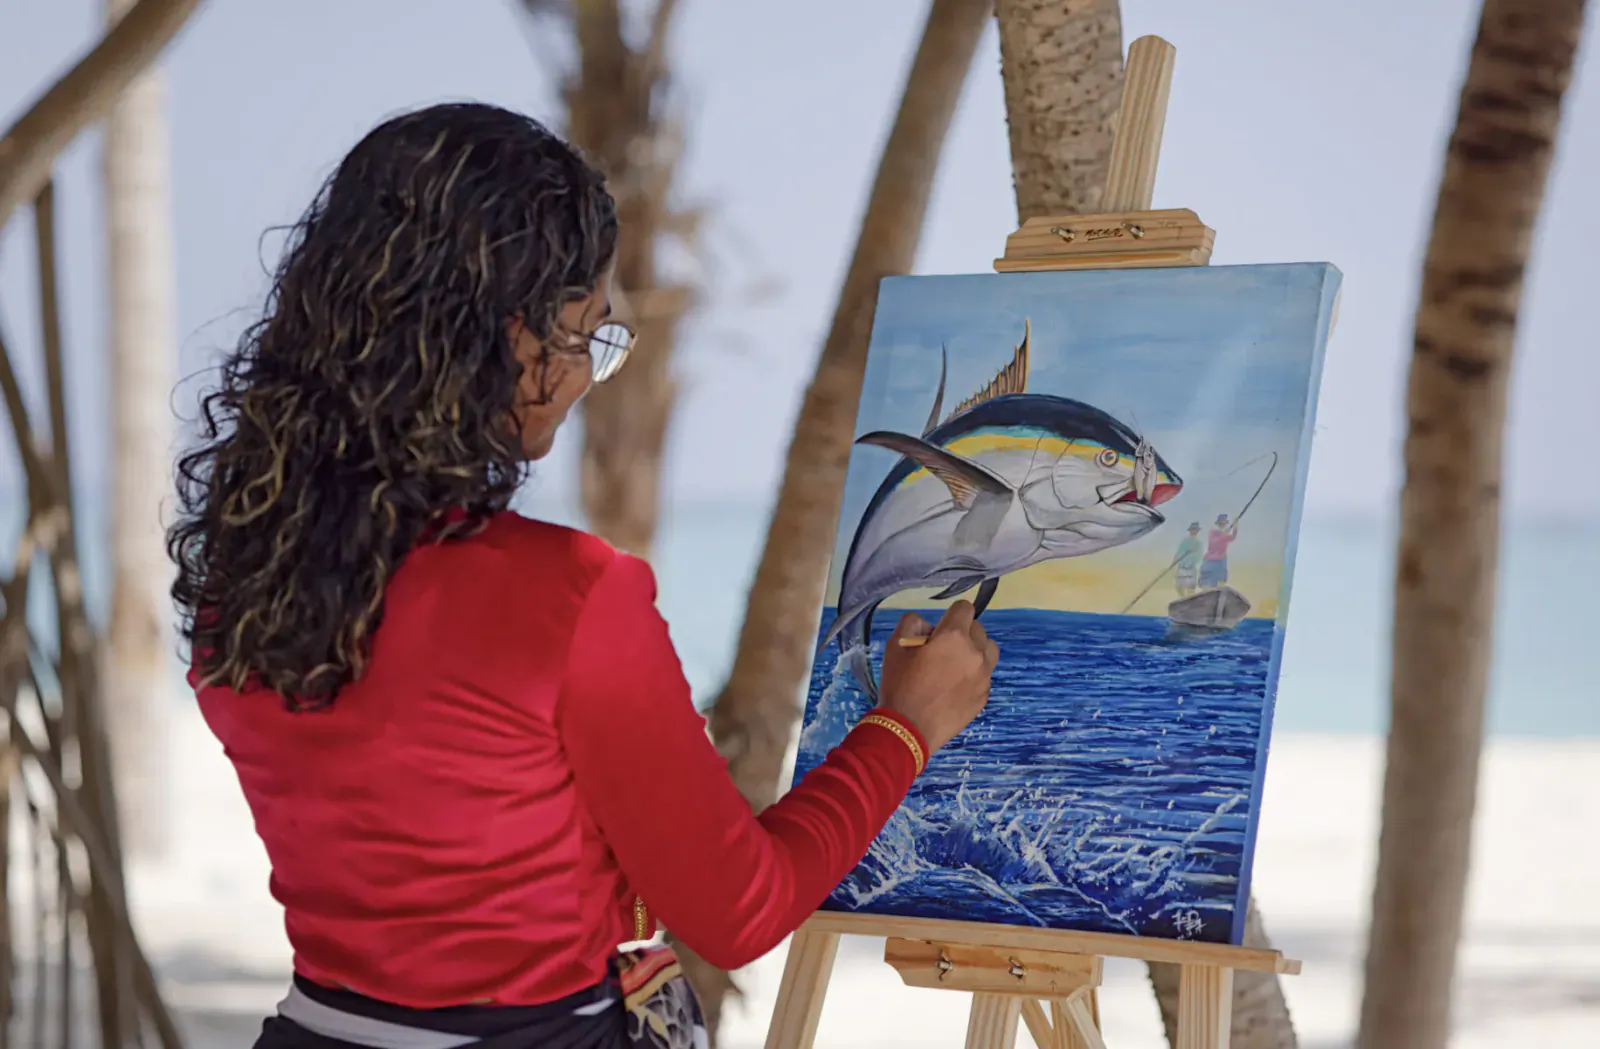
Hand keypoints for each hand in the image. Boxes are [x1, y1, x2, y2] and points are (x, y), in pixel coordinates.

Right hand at [876, 600, 997, 753]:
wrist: (908, 729)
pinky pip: (985, 675)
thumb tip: (930, 628)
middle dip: (962, 632)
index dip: (951, 614)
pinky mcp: (984, 696)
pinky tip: (954, 688)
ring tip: (956, 664)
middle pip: (978, 628)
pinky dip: (974, 675)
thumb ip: (912, 623)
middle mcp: (975, 653)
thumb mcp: (895, 645)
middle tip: (942, 649)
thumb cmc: (899, 685)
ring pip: (989, 650)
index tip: (940, 627)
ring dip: (976, 650)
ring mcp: (983, 677)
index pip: (965, 608)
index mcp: (953, 636)